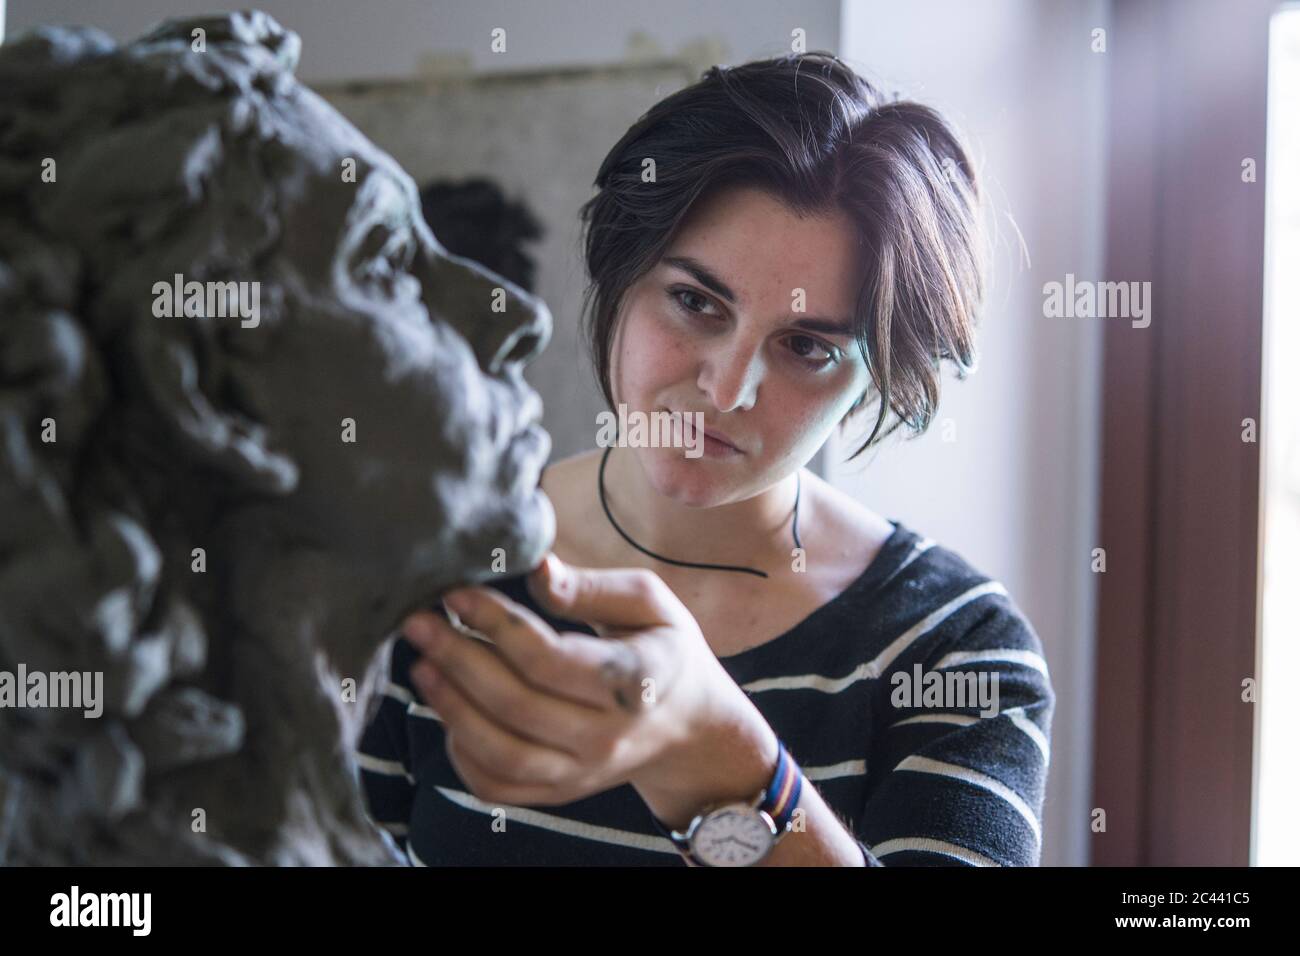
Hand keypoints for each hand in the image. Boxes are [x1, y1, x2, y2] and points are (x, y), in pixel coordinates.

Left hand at [399, 553, 771, 816]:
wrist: (688, 725)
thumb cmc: (662, 649)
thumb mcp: (649, 603)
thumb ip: (592, 587)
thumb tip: (537, 565)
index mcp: (636, 681)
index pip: (549, 659)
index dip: (495, 624)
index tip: (455, 593)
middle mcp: (609, 736)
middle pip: (517, 705)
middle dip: (456, 660)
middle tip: (418, 623)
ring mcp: (583, 771)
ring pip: (502, 753)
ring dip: (450, 709)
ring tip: (421, 667)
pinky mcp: (561, 791)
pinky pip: (498, 786)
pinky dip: (462, 754)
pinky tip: (448, 712)